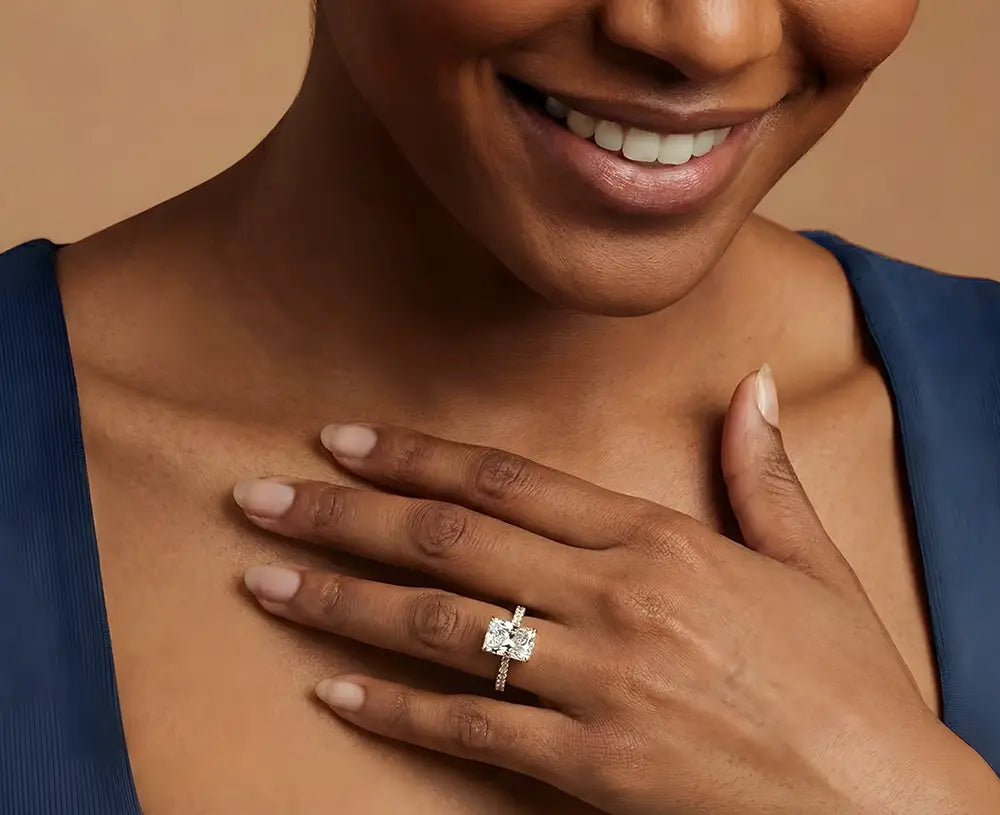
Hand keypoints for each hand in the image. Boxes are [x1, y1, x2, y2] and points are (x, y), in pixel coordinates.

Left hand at [233, 368, 997, 814]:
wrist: (881, 805)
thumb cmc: (843, 678)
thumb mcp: (806, 560)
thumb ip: (762, 469)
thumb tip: (751, 382)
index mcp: (657, 539)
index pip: (505, 480)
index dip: (415, 456)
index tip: (340, 440)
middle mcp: (613, 599)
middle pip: (448, 543)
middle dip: (342, 517)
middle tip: (259, 501)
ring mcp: (595, 682)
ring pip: (438, 628)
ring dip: (340, 602)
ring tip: (264, 584)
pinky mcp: (589, 765)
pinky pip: (469, 729)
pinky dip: (394, 710)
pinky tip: (333, 690)